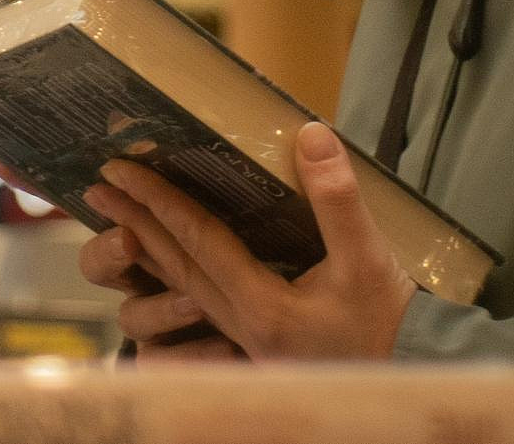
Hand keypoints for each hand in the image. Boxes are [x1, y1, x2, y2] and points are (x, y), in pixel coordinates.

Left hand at [79, 122, 416, 359]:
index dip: (156, 201)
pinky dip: (176, 281)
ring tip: (118, 222)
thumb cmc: (393, 326)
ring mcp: (245, 342)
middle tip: (97, 189)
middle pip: (175, 267)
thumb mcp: (370, 261)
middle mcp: (243, 328)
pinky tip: (165, 269)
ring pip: (182, 291)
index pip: (196, 241)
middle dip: (134, 223)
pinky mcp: (256, 347)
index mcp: (263, 308)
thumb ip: (338, 200)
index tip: (120, 171)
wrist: (416, 377)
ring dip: (147, 253)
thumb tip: (312, 137)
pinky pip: (201, 308)